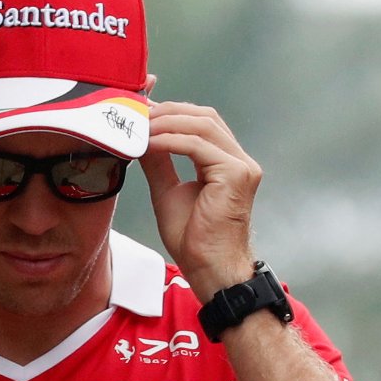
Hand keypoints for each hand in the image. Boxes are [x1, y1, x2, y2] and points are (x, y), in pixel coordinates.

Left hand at [138, 101, 260, 301]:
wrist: (209, 269)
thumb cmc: (194, 240)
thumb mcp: (167, 192)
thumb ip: (159, 163)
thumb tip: (143, 138)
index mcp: (226, 163)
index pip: (201, 124)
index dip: (171, 113)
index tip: (141, 113)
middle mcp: (239, 160)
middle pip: (205, 117)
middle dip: (169, 112)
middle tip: (138, 115)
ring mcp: (241, 166)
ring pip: (203, 125)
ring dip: (167, 122)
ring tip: (141, 128)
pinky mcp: (236, 174)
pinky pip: (198, 146)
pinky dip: (171, 141)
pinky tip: (150, 143)